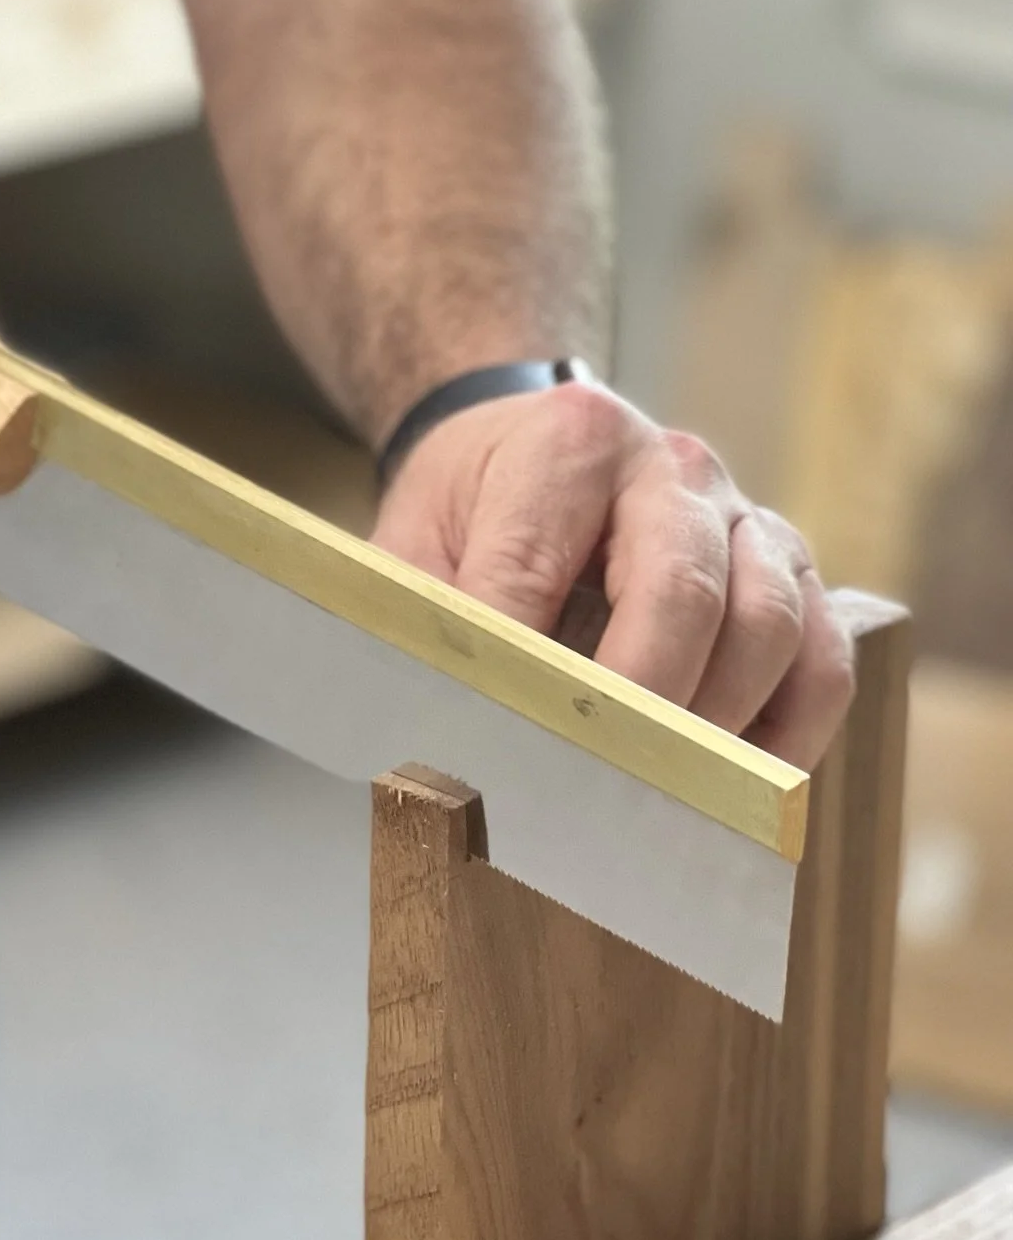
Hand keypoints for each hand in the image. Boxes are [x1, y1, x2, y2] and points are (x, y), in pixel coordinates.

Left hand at [372, 379, 852, 769]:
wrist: (521, 445)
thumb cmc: (471, 507)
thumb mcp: (416, 542)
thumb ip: (423, 622)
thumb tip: (444, 732)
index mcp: (570, 440)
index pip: (537, 566)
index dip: (514, 666)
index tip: (497, 745)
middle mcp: (674, 466)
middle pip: (682, 590)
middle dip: (640, 703)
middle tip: (598, 786)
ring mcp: (744, 517)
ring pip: (768, 625)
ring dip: (719, 725)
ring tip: (663, 798)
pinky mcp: (792, 571)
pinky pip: (823, 661)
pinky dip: (791, 736)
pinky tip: (738, 792)